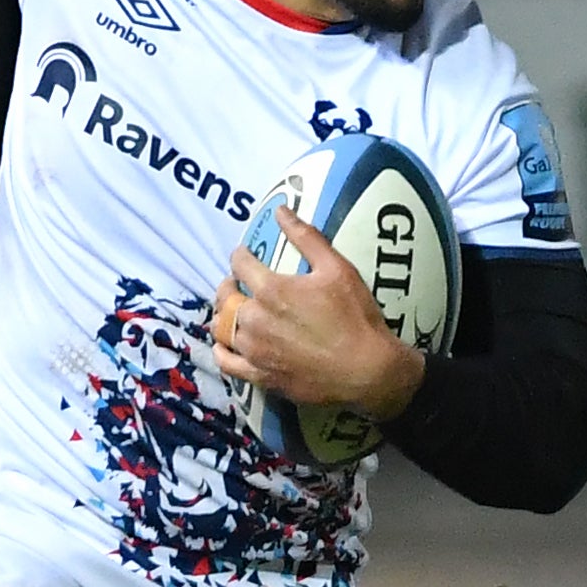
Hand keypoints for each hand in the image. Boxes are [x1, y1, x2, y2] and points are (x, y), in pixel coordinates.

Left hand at [209, 209, 426, 416]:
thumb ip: (306, 237)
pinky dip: (220, 350)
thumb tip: (280, 210)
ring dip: (222, 314)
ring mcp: (254, 350)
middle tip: (236, 282)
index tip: (245, 254)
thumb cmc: (355, 317)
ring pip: (221, 328)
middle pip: (225, 297)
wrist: (366, 371)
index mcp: (271, 289)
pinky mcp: (259, 375)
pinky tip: (224, 344)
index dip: (241, 255)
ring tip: (232, 311)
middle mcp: (255, 319)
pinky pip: (226, 362)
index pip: (241, 263)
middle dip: (228, 284)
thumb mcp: (337, 269)